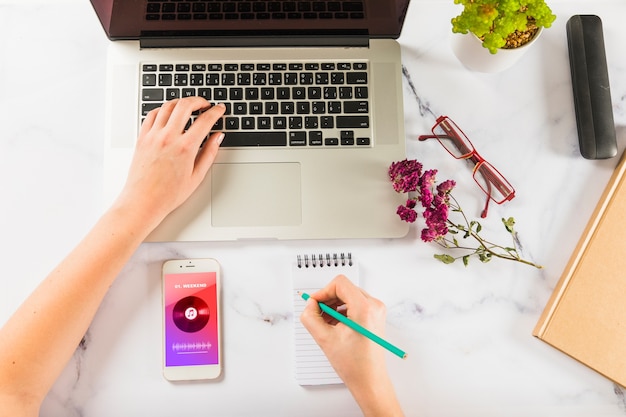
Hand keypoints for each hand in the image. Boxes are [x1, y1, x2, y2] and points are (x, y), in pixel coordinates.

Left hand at [115, 98, 225, 224]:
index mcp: (185, 148)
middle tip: (204, 104)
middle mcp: (168, 138)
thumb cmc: (168, 194)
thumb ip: (209, 153)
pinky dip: (163, 109)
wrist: (143, 201)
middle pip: (185, 105)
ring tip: (188, 106)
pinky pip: (152, 115)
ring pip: (168, 106)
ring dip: (180, 102)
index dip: (216, 111)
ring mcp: (153, 136)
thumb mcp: (197, 176)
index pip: (205, 120)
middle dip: (198, 100)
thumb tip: (218, 137)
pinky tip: (169, 114)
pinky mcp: (142, 137)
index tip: (220, 109)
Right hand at [300, 275, 403, 415]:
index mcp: (365, 308)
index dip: (323, 292)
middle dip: (328, 300)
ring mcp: (376, 311)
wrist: (370, 380)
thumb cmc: (355, 365)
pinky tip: (335, 326)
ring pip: (348, 296)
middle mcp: (374, 306)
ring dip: (334, 307)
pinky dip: (342, 312)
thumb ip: (311, 317)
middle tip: (317, 314)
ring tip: (326, 324)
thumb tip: (309, 305)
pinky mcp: (374, 317)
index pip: (340, 284)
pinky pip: (354, 305)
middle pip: (344, 289)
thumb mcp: (325, 339)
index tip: (314, 303)